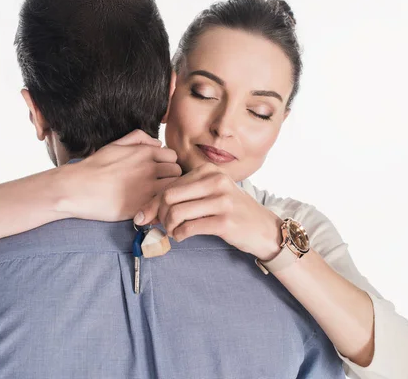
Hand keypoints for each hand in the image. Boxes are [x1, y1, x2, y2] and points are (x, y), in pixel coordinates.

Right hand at [55, 130, 181, 220]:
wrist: (76, 188)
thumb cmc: (94, 167)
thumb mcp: (115, 145)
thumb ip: (138, 138)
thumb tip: (158, 143)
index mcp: (144, 152)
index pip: (173, 157)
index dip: (168, 165)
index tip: (160, 173)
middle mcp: (149, 168)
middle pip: (177, 172)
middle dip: (171, 178)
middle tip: (161, 186)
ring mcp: (147, 188)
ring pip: (173, 189)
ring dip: (168, 193)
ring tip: (158, 197)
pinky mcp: (142, 206)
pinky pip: (163, 205)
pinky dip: (161, 206)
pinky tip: (152, 208)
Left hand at [134, 163, 282, 259]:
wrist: (263, 228)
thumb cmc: (231, 211)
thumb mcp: (209, 195)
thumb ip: (182, 197)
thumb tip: (145, 212)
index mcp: (208, 170)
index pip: (170, 184)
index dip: (154, 202)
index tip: (148, 217)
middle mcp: (215, 181)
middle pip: (169, 196)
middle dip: (160, 214)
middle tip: (163, 226)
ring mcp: (221, 200)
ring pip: (176, 212)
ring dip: (169, 227)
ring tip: (173, 232)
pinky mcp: (225, 221)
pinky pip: (189, 228)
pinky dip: (179, 235)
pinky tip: (182, 236)